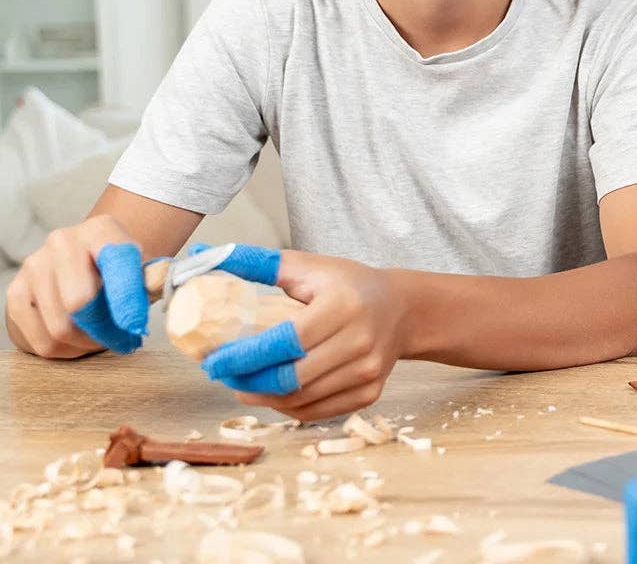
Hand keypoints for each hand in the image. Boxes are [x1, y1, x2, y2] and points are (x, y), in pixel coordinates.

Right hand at [5, 215, 150, 357]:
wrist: (85, 262)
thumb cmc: (119, 271)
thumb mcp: (142, 269)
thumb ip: (153, 279)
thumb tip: (161, 287)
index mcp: (101, 230)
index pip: (116, 263)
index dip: (126, 299)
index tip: (136, 328)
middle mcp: (62, 241)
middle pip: (79, 301)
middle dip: (106, 330)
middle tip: (123, 341)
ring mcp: (34, 266)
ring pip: (60, 327)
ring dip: (87, 344)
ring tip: (104, 340)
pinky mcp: (16, 292)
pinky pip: (40, 340)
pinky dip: (65, 351)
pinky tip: (79, 342)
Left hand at [200, 250, 404, 421]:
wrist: (402, 309)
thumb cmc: (349, 284)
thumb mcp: (309, 266)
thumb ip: (258, 263)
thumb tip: (204, 254)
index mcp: (343, 305)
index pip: (285, 341)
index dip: (245, 357)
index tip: (214, 361)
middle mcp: (361, 341)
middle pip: (289, 377)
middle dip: (246, 381)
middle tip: (223, 374)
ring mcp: (368, 371)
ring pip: (300, 399)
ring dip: (263, 397)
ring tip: (242, 384)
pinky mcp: (370, 393)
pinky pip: (317, 411)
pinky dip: (288, 407)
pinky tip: (272, 394)